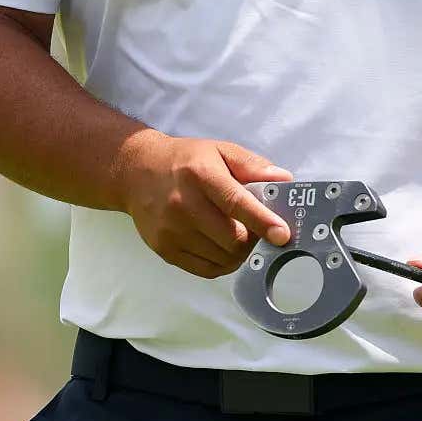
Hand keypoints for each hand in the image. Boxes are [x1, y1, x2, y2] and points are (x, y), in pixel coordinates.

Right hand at [115, 130, 293, 278]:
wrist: (137, 173)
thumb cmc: (186, 160)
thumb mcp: (221, 151)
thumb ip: (253, 165)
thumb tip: (284, 180)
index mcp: (201, 175)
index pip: (236, 203)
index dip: (262, 221)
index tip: (283, 234)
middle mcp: (183, 205)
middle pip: (231, 239)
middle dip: (254, 239)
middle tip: (258, 229)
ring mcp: (171, 231)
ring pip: (221, 258)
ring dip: (239, 252)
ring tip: (240, 235)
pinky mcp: (164, 250)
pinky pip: (205, 269)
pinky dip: (223, 263)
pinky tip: (224, 247)